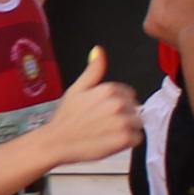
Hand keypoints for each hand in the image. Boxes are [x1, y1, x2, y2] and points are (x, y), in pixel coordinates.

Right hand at [49, 46, 142, 165]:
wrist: (55, 143)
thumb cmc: (65, 118)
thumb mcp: (76, 90)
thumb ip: (92, 71)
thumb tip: (99, 51)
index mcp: (108, 89)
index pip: (128, 95)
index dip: (116, 104)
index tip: (100, 111)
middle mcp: (118, 103)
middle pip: (135, 109)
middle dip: (122, 116)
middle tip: (101, 123)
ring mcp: (123, 121)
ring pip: (138, 123)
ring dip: (126, 129)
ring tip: (105, 132)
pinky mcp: (125, 139)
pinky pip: (137, 138)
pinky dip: (126, 142)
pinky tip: (109, 141)